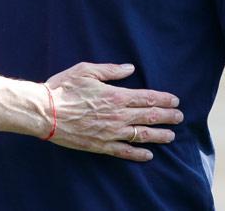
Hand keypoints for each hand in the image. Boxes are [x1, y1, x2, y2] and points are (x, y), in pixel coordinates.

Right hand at [44, 62, 182, 161]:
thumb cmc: (64, 88)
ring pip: (141, 135)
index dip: (163, 99)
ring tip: (172, 136)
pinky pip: (124, 152)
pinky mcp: (100, 145)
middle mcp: (117, 115)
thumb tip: (130, 68)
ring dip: (159, 135)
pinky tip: (149, 155)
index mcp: (116, 96)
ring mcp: (110, 132)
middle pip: (149, 117)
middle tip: (180, 117)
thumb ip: (111, 70)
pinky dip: (138, 154)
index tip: (175, 100)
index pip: (147, 98)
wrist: (45, 112)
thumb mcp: (86, 70)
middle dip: (167, 116)